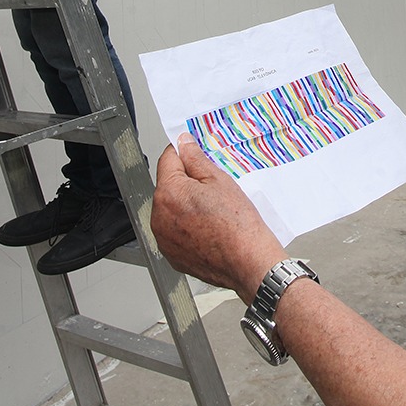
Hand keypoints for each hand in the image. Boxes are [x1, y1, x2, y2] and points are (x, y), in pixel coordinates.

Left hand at [152, 134, 285, 300]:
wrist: (247, 261)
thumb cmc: (237, 224)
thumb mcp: (218, 180)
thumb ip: (195, 158)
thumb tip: (184, 144)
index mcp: (168, 193)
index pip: (167, 159)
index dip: (183, 153)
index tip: (193, 154)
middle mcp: (159, 216)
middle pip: (168, 185)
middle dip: (186, 182)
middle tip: (212, 188)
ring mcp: (163, 238)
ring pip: (170, 209)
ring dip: (185, 204)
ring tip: (212, 211)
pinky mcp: (171, 254)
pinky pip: (174, 230)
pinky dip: (186, 226)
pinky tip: (207, 227)